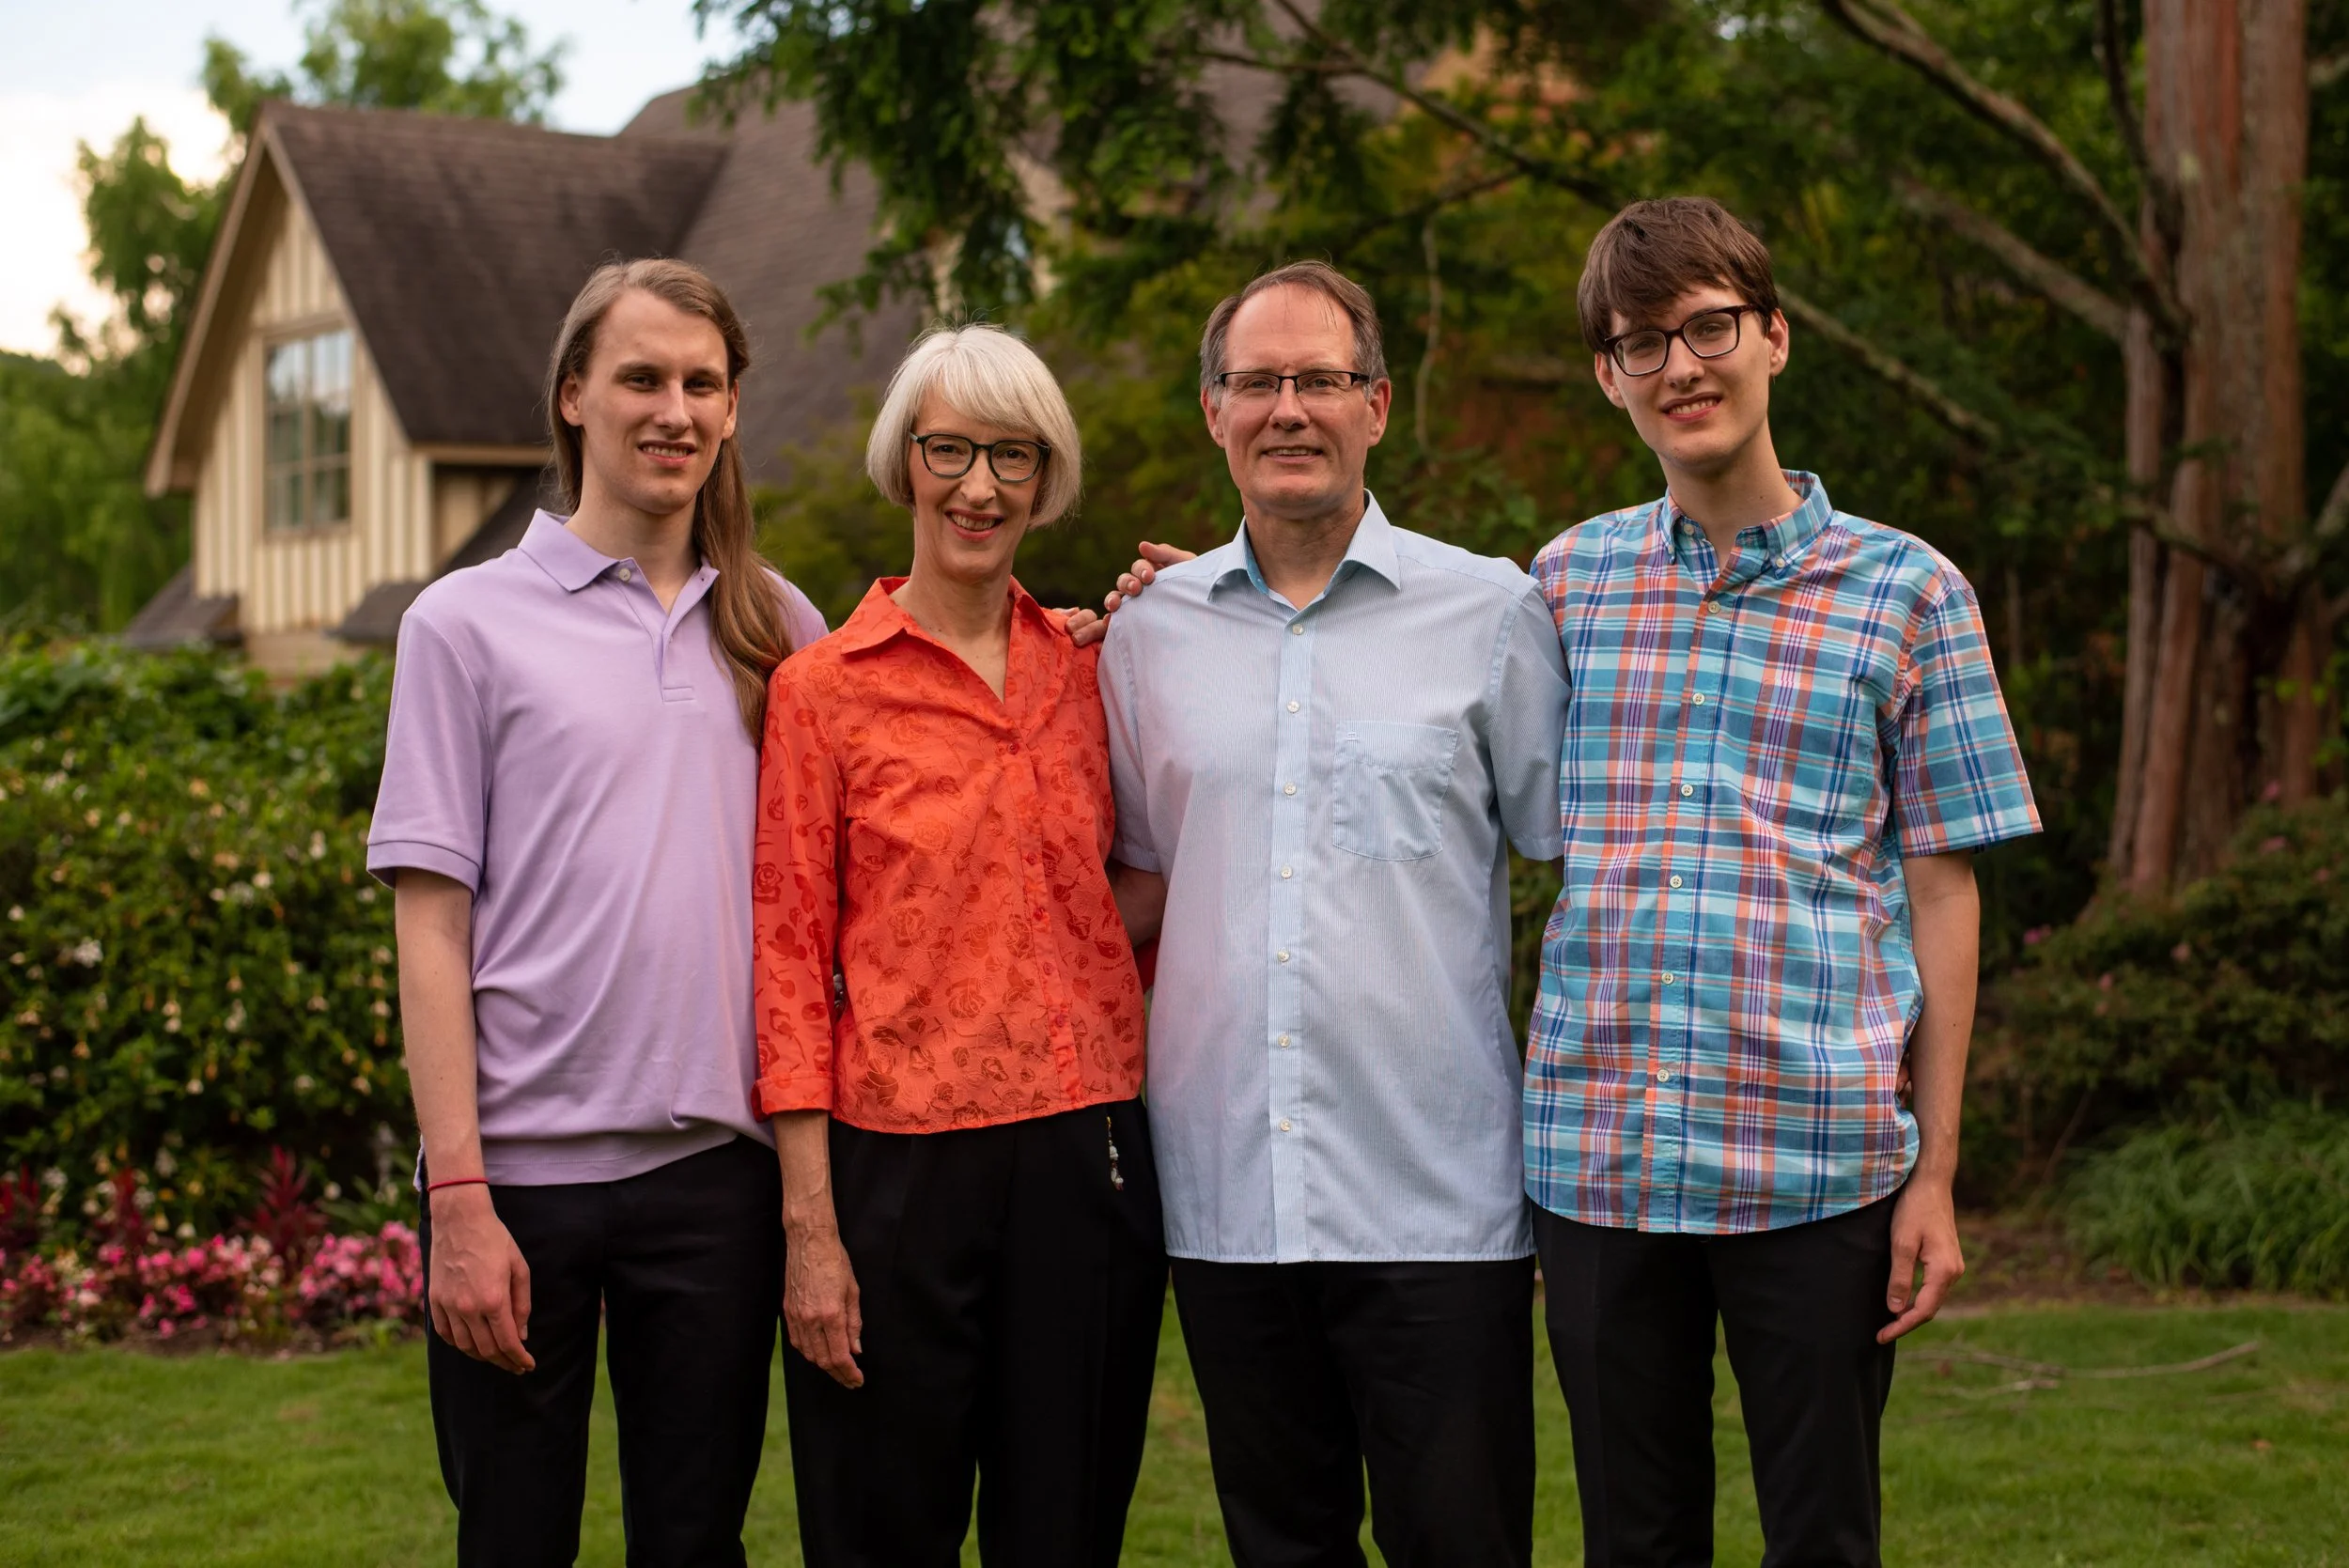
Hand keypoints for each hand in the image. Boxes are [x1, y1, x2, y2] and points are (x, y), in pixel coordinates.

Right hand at [427, 1185, 534, 1373]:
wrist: (460, 1220)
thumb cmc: (495, 1240)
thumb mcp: (519, 1268)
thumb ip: (522, 1305)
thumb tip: (521, 1335)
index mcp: (493, 1299)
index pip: (507, 1342)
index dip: (519, 1358)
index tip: (528, 1365)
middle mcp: (468, 1307)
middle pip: (486, 1349)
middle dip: (504, 1362)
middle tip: (516, 1366)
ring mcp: (448, 1306)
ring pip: (464, 1346)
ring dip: (482, 1356)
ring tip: (496, 1356)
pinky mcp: (434, 1301)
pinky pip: (446, 1334)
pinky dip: (459, 1344)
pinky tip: (471, 1344)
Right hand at [785, 1225, 864, 1387]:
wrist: (809, 1242)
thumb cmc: (835, 1262)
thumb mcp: (853, 1291)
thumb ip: (854, 1324)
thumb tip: (856, 1349)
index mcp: (831, 1314)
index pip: (840, 1356)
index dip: (849, 1373)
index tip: (857, 1380)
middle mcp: (811, 1319)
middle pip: (823, 1360)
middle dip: (838, 1374)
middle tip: (850, 1380)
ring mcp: (796, 1317)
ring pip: (808, 1354)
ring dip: (823, 1365)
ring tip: (837, 1369)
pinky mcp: (788, 1312)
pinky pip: (796, 1341)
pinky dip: (808, 1352)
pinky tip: (818, 1354)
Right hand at [1063, 541, 1198, 646]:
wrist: (1211, 610)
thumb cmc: (1198, 582)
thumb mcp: (1186, 564)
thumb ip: (1165, 554)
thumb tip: (1141, 545)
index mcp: (1151, 571)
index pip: (1138, 567)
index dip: (1141, 570)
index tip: (1150, 577)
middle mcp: (1141, 587)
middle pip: (1124, 582)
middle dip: (1127, 583)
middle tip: (1136, 589)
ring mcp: (1137, 605)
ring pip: (1118, 599)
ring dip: (1113, 599)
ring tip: (1114, 606)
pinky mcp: (1137, 622)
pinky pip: (1120, 620)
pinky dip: (1112, 620)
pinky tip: (1110, 623)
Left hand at [1879, 1177, 1963, 1341]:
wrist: (1931, 1183)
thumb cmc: (1914, 1209)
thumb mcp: (1901, 1243)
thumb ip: (1900, 1278)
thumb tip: (1895, 1310)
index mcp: (1944, 1271)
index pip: (1923, 1310)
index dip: (1902, 1326)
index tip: (1881, 1336)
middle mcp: (1954, 1272)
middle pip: (1930, 1308)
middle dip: (1906, 1323)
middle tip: (1882, 1334)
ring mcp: (1953, 1265)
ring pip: (1933, 1299)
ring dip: (1913, 1312)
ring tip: (1889, 1322)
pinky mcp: (1947, 1259)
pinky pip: (1933, 1287)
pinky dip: (1918, 1298)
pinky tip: (1903, 1301)